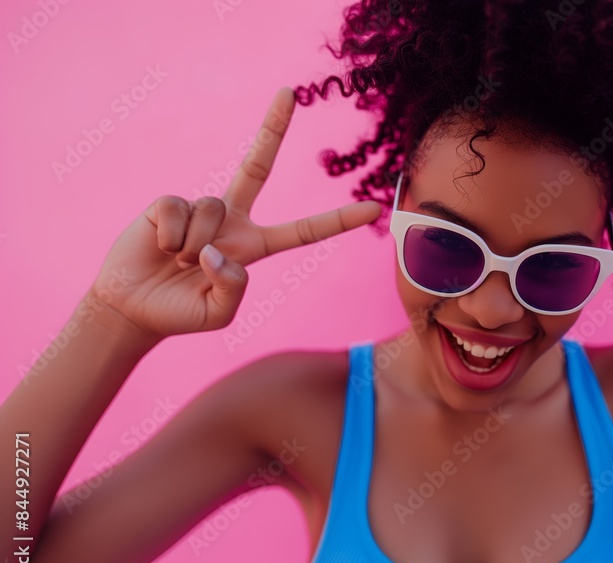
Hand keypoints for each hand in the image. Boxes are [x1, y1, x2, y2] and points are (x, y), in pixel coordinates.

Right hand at [88, 87, 381, 341]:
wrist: (131, 308)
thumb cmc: (180, 313)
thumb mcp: (218, 314)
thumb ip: (232, 287)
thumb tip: (220, 249)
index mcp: (254, 247)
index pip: (304, 231)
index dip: (337, 221)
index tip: (373, 209)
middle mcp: (232, 220)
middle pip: (257, 165)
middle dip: (272, 127)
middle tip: (289, 90)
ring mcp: (200, 208)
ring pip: (211, 208)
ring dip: (194, 245)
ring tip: (178, 262)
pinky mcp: (167, 204)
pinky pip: (178, 210)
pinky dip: (170, 238)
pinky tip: (160, 248)